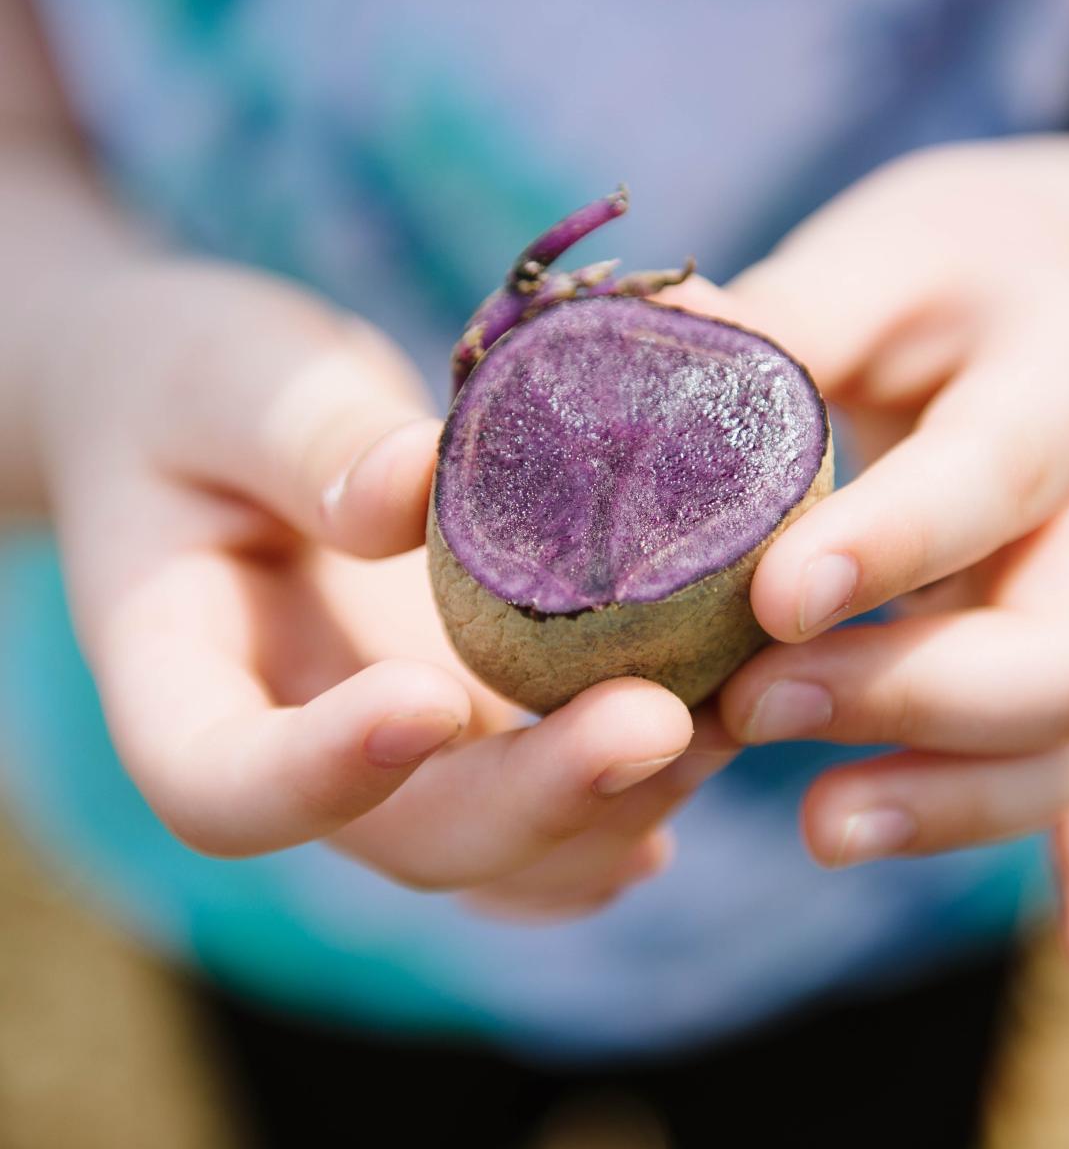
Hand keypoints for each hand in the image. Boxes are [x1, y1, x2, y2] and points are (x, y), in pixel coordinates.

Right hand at [35, 262, 736, 918]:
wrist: (219, 417)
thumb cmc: (192, 385)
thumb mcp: (222, 380)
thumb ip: (302, 437)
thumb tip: (411, 488)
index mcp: (181, 680)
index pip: (219, 786)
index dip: (320, 776)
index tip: (425, 698)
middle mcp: (299, 745)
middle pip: (404, 840)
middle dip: (536, 800)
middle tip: (658, 725)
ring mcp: (395, 750)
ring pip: (501, 847)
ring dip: (615, 809)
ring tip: (729, 720)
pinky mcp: (470, 720)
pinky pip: (544, 805)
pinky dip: (625, 800)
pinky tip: (710, 750)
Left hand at [699, 144, 1068, 1000]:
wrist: (1051, 304)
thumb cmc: (943, 285)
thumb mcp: (873, 268)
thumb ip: (773, 322)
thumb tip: (623, 359)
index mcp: (1045, 395)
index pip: (984, 479)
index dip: (890, 547)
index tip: (776, 599)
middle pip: (1059, 650)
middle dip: (909, 695)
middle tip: (757, 706)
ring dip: (958, 801)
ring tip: (820, 827)